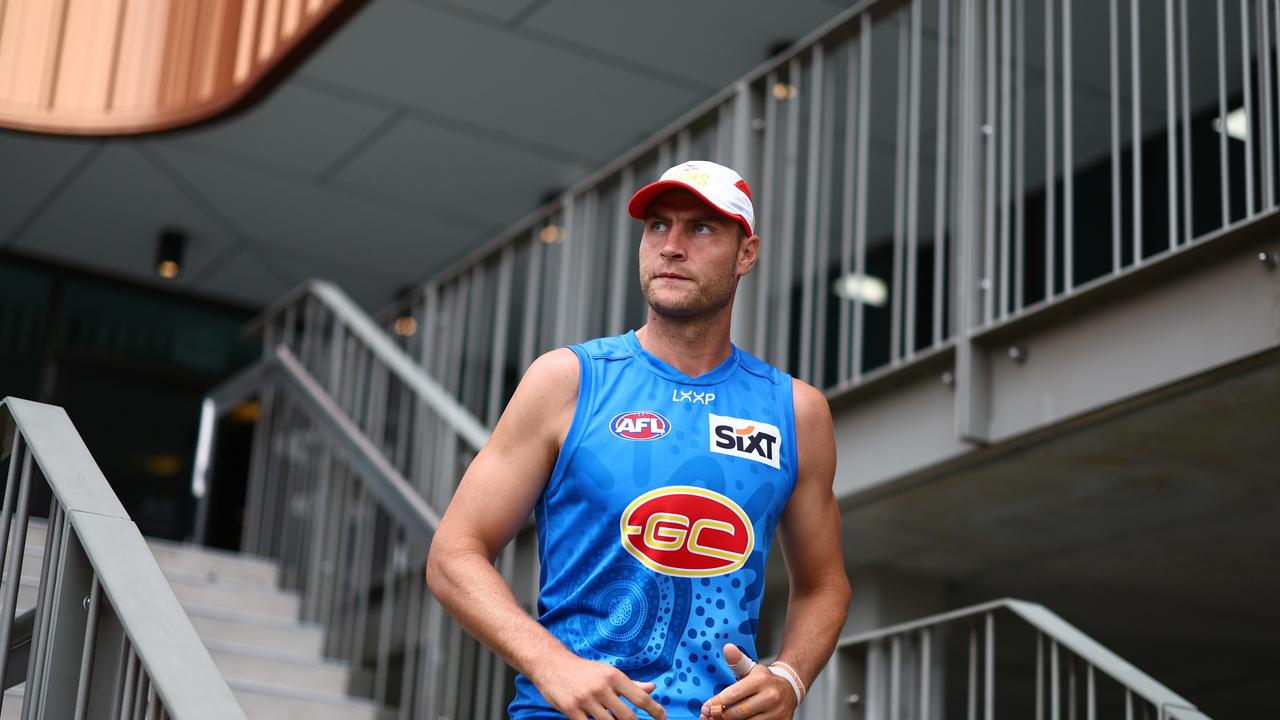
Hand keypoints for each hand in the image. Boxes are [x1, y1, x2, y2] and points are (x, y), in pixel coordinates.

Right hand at [529, 653, 666, 719]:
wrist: (551, 664)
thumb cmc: (584, 671)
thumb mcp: (608, 672)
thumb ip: (630, 684)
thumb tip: (652, 688)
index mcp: (614, 676)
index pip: (640, 697)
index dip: (654, 710)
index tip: (663, 718)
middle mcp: (602, 687)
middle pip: (627, 716)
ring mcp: (586, 699)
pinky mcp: (571, 709)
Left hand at [699, 644, 796, 719]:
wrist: (790, 689)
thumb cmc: (765, 680)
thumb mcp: (751, 668)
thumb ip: (737, 660)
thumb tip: (728, 648)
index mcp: (760, 680)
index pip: (733, 695)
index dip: (716, 703)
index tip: (705, 708)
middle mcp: (770, 697)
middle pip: (738, 713)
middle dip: (720, 716)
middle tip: (709, 716)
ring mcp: (777, 713)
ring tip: (720, 719)